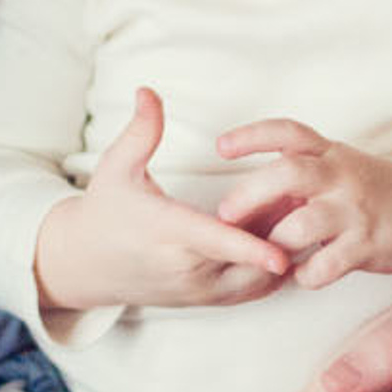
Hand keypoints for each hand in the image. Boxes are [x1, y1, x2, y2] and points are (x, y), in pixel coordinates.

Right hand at [33, 88, 291, 313]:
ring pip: (256, 279)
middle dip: (282, 236)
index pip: (213, 241)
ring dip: (283, 252)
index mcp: (165, 232)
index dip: (249, 248)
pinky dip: (274, 271)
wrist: (85, 265)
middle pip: (247, 260)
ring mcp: (198, 289)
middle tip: (306, 197)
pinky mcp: (208, 300)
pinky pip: (252, 290)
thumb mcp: (115, 168)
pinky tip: (287, 238)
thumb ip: (141, 131)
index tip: (281, 254)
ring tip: (300, 211)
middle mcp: (186, 268)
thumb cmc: (104, 211)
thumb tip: (148, 91)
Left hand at [215, 118, 391, 288]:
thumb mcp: (338, 167)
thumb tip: (246, 193)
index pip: (288, 132)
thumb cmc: (371, 190)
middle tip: (227, 214)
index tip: (221, 146)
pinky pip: (325, 266)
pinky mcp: (366, 246)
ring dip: (276, 242)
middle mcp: (342, 177)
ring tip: (270, 252)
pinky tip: (301, 273)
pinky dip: (305, 275)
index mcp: (330, 154)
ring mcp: (355, 212)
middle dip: (250, 194)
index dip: (252, 136)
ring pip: (302, 225)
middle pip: (288, 174)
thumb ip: (298, 173)